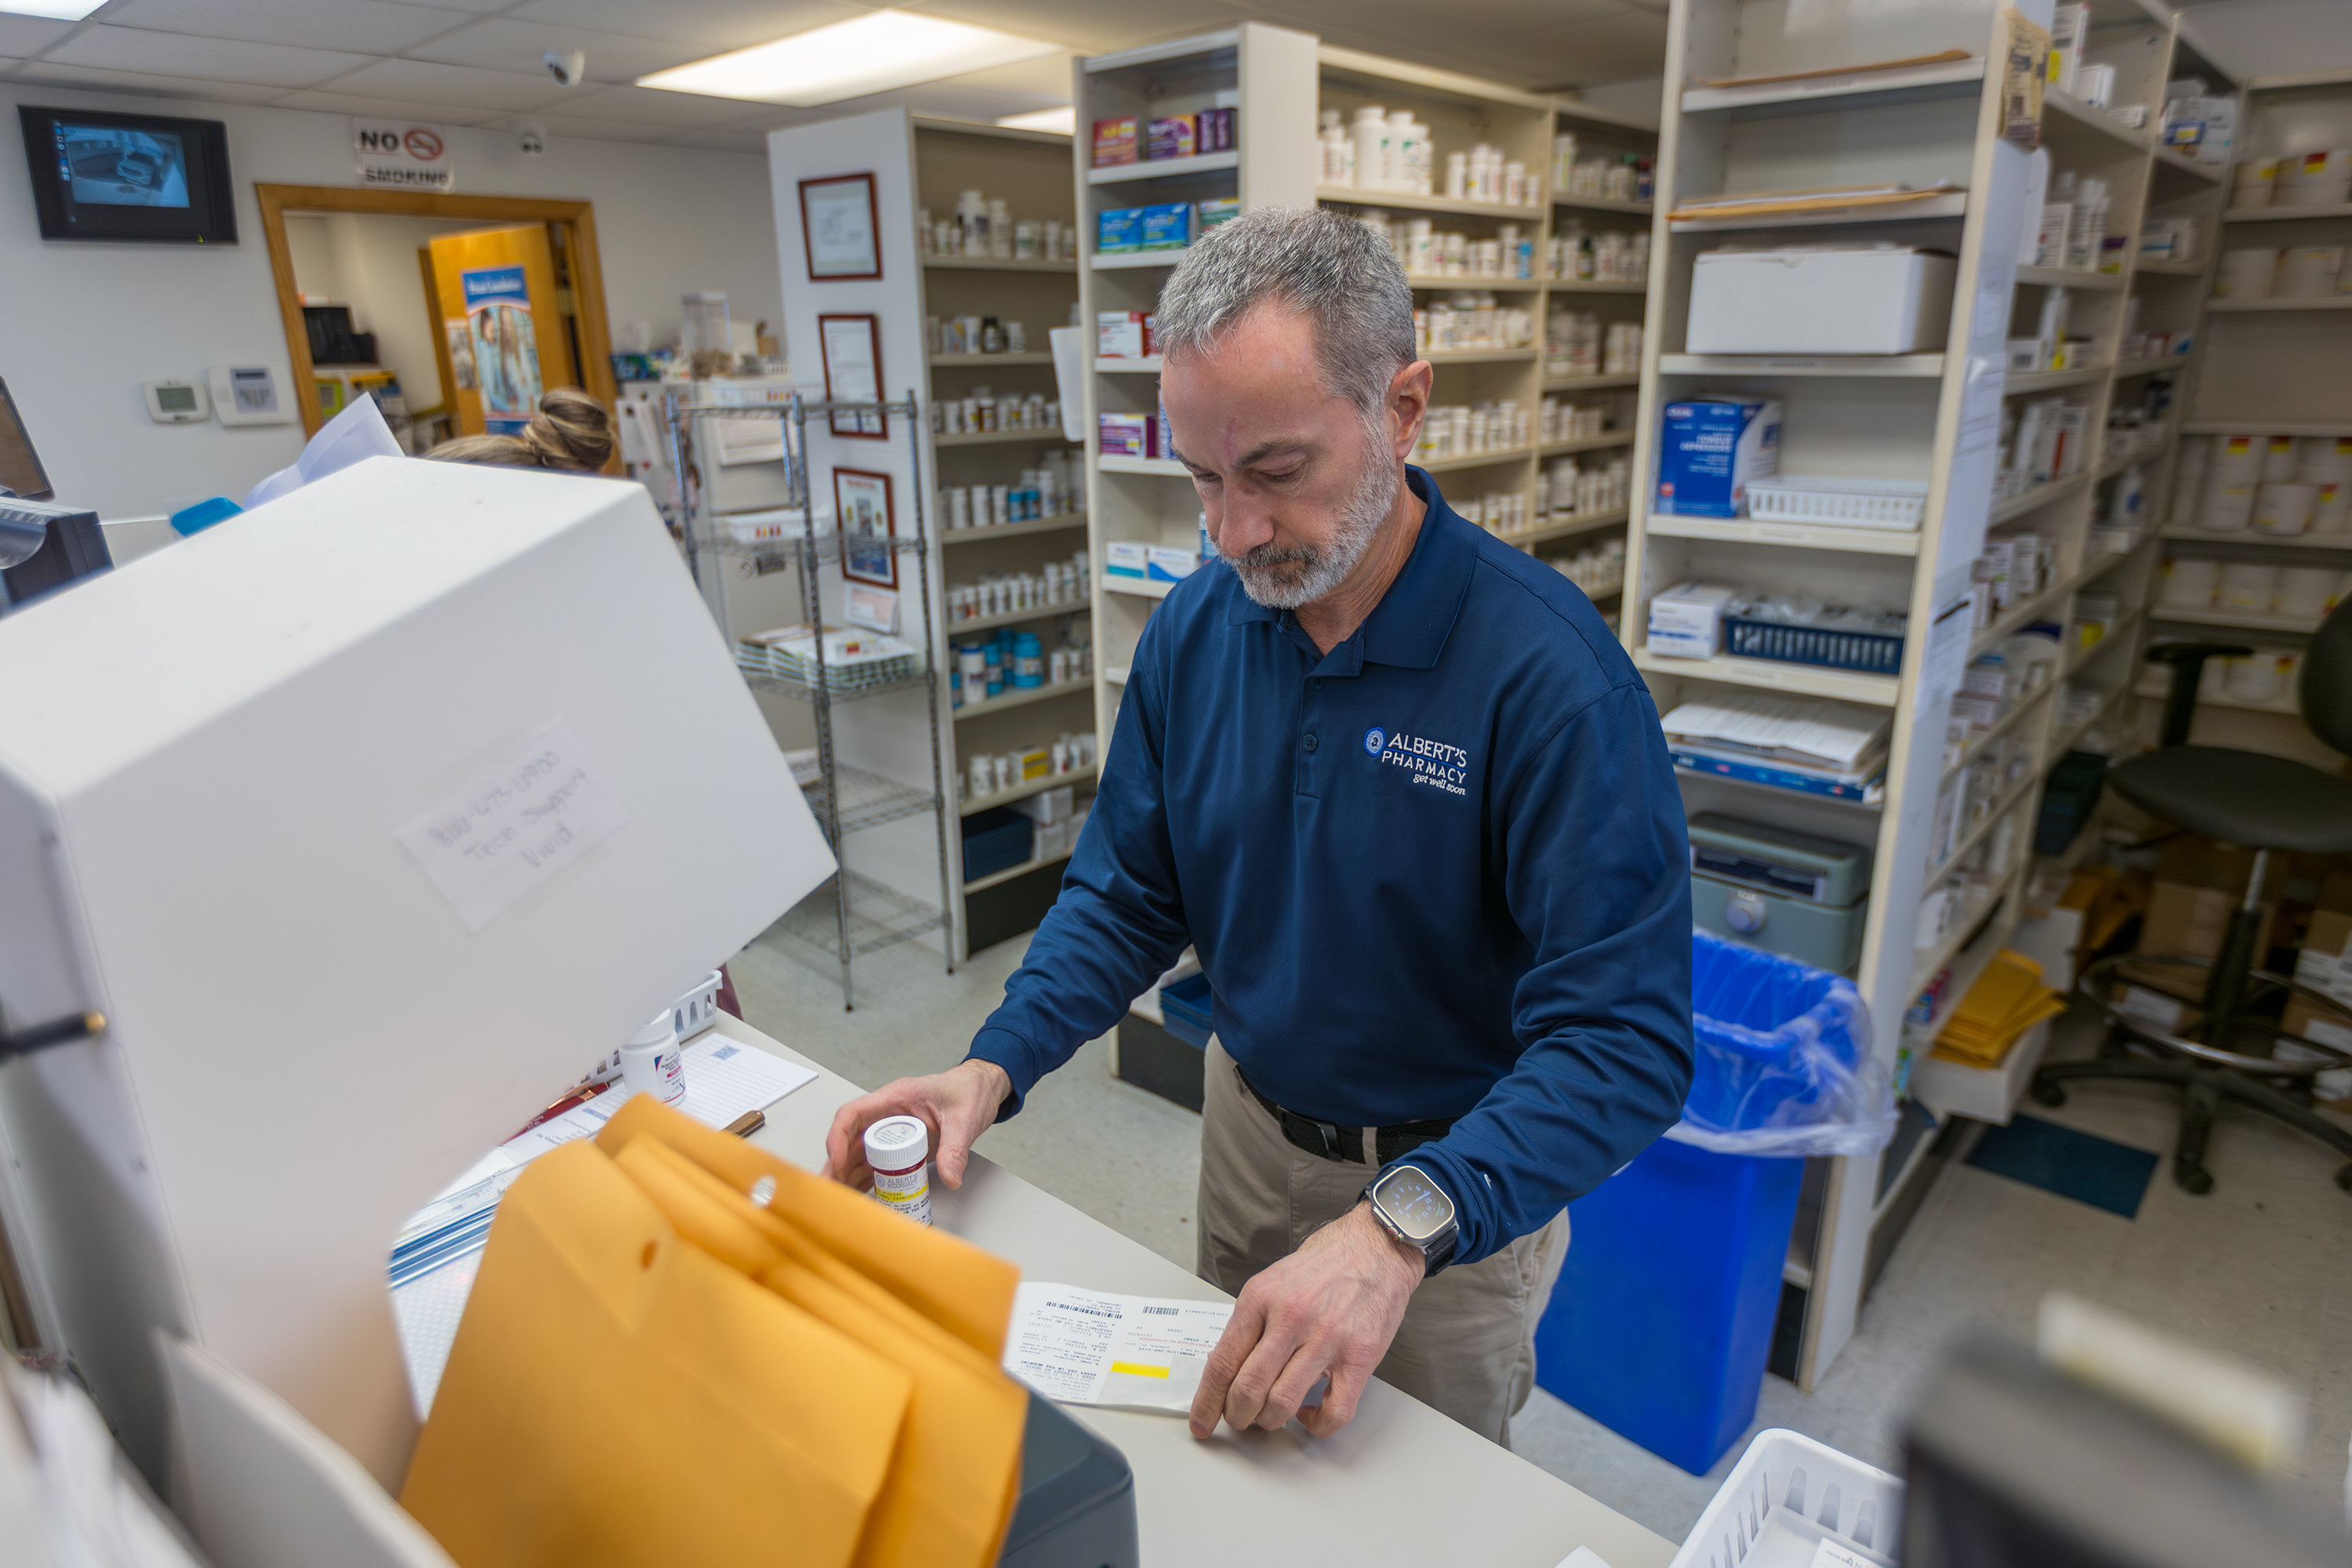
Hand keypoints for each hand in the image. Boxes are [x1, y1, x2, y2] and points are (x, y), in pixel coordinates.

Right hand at [820, 1058, 1010, 1190]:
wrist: (981, 1090)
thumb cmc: (968, 1092)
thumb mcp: (965, 1120)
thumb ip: (956, 1149)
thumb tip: (951, 1177)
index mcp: (896, 1097)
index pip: (854, 1114)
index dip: (839, 1137)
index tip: (837, 1160)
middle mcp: (887, 1115)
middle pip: (850, 1139)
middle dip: (836, 1165)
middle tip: (829, 1189)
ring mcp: (891, 1132)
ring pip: (859, 1154)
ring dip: (846, 1176)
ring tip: (837, 1199)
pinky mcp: (900, 1148)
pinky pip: (875, 1165)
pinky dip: (864, 1181)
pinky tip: (858, 1197)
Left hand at [1189, 1201, 1422, 1440]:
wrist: (1376, 1246)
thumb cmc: (1325, 1264)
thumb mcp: (1272, 1282)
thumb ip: (1251, 1323)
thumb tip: (1229, 1370)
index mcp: (1260, 1298)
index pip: (1223, 1362)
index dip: (1206, 1401)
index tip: (1201, 1422)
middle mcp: (1291, 1317)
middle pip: (1247, 1389)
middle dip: (1237, 1416)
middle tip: (1239, 1419)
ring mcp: (1327, 1338)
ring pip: (1283, 1404)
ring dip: (1270, 1421)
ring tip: (1271, 1416)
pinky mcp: (1360, 1357)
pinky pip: (1335, 1411)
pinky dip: (1317, 1425)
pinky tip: (1310, 1415)